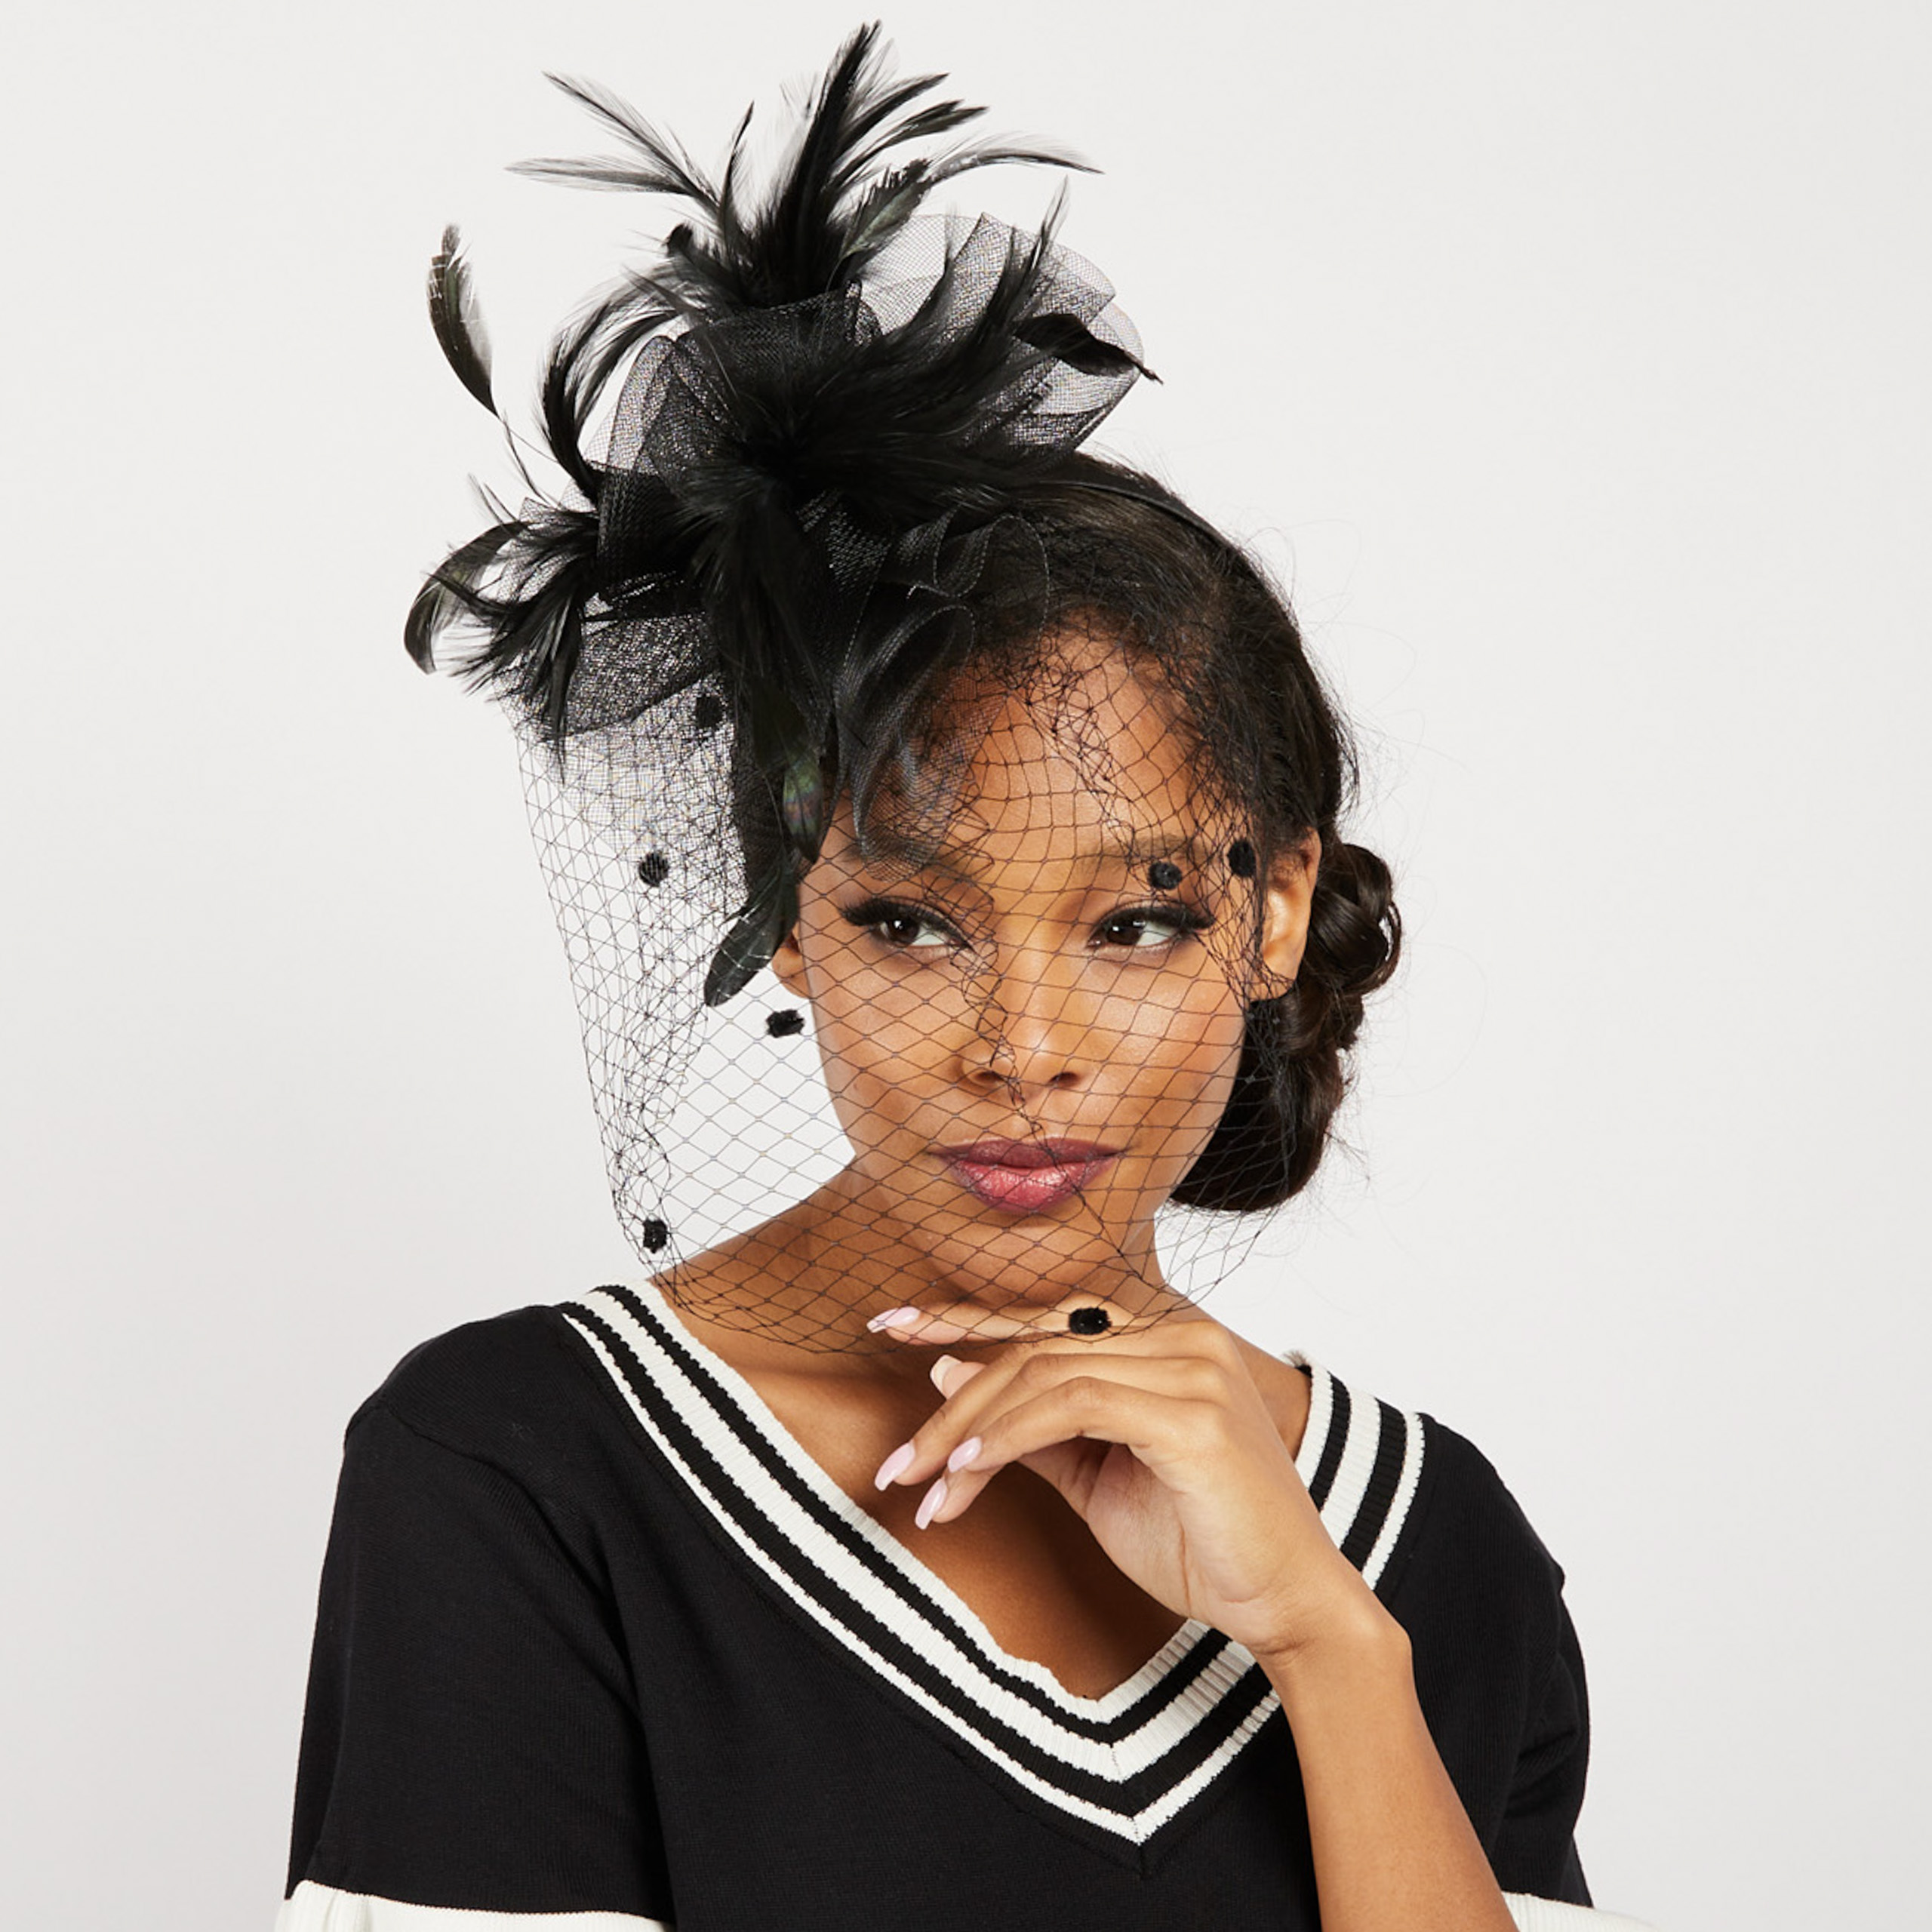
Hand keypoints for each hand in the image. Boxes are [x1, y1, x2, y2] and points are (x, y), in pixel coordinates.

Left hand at [867, 1298, 1386, 1661]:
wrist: (1289, 1605)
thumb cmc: (1204, 1544)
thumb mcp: (1099, 1478)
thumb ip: (1035, 1428)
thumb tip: (950, 1374)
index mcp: (1167, 1341)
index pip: (1050, 1318)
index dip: (966, 1318)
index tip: (894, 1325)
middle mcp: (1183, 1336)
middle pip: (1035, 1346)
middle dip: (952, 1402)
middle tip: (896, 1460)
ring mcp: (1191, 1367)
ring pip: (1043, 1373)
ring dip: (967, 1432)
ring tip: (922, 1485)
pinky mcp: (1190, 1412)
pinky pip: (1070, 1405)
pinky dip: (1007, 1438)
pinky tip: (967, 1474)